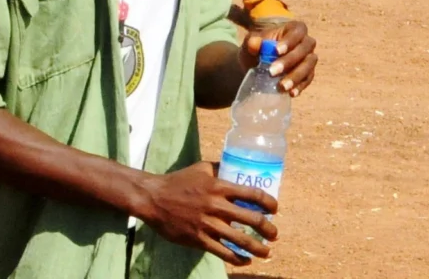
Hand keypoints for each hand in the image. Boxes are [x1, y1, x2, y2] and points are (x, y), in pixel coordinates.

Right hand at [129, 159, 277, 259]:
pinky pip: (222, 252)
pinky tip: (246, 260)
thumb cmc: (178, 181)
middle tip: (274, 234)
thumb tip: (237, 166)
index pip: (252, 194)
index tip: (275, 209)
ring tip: (267, 252)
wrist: (153, 198)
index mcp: (219, 186)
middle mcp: (216, 206)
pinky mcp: (198, 239)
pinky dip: (237, 258)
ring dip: (257, 248)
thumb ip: (220, 168)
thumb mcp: (201, 168)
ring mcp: (207, 224)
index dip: (268, 202)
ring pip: (239, 239)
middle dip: (268, 229)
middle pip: (251, 219)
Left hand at [232, 16, 317, 93]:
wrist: (257, 64)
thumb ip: (252, 42)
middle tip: (272, 71)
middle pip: (305, 49)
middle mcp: (305, 42)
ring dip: (296, 76)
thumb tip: (254, 44)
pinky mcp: (308, 73)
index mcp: (294, 29)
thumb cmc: (257, 49)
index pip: (297, 32)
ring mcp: (309, 58)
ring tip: (282, 86)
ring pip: (308, 65)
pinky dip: (300, 86)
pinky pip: (308, 79)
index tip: (276, 51)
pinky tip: (291, 93)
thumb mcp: (251, 43)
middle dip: (289, 61)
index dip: (289, 41)